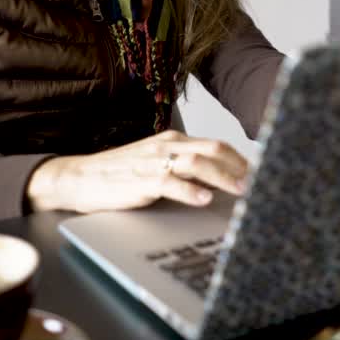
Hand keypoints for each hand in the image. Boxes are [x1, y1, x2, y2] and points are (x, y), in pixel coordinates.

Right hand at [26, 130, 248, 213]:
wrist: (79, 178)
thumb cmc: (120, 174)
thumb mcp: (156, 164)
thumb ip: (184, 168)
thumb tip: (218, 181)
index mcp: (173, 140)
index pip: (216, 145)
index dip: (241, 160)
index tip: (260, 173)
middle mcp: (167, 146)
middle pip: (214, 150)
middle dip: (240, 167)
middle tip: (259, 183)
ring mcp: (154, 161)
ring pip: (198, 163)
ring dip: (223, 177)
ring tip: (241, 191)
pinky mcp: (141, 180)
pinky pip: (170, 182)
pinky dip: (190, 191)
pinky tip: (204, 199)